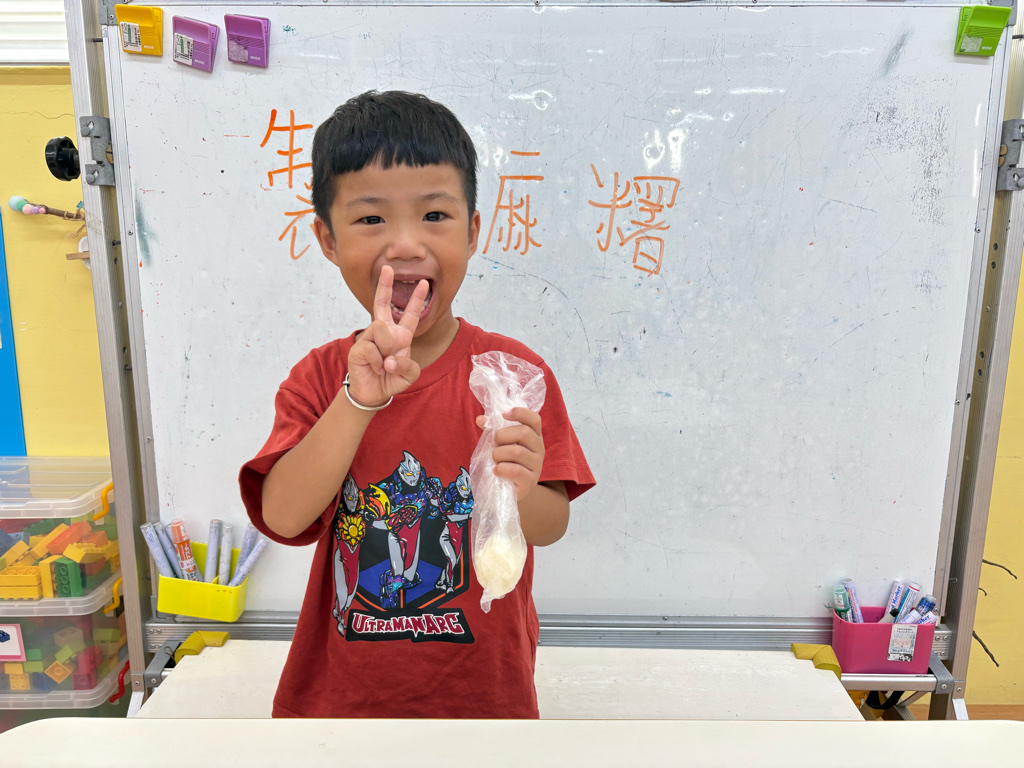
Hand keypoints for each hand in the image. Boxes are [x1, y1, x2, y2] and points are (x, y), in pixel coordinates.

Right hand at [346, 265, 428, 406]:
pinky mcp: (359, 348)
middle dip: (385, 285)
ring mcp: (370, 338)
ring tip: (384, 364)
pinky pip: (373, 349)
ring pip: (382, 329)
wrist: (374, 393)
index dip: (417, 299)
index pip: (410, 314)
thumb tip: (390, 359)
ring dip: (388, 349)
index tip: (424, 283)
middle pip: (382, 303)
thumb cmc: (391, 379)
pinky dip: (378, 363)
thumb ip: (409, 367)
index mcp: (400, 335)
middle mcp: (384, 332)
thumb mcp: (409, 375)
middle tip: (388, 268)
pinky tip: (375, 368)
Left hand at [475, 407, 544, 499]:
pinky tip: (496, 470)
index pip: (534, 419)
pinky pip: (516, 471)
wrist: (512, 491)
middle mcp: (539, 448)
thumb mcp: (501, 444)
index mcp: (534, 436)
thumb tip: (481, 419)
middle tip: (495, 444)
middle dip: (502, 436)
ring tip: (495, 460)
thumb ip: (492, 430)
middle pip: (524, 433)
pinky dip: (501, 469)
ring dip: (499, 454)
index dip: (520, 413)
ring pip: (517, 452)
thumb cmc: (507, 463)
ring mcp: (537, 465)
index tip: (504, 414)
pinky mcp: (530, 481)